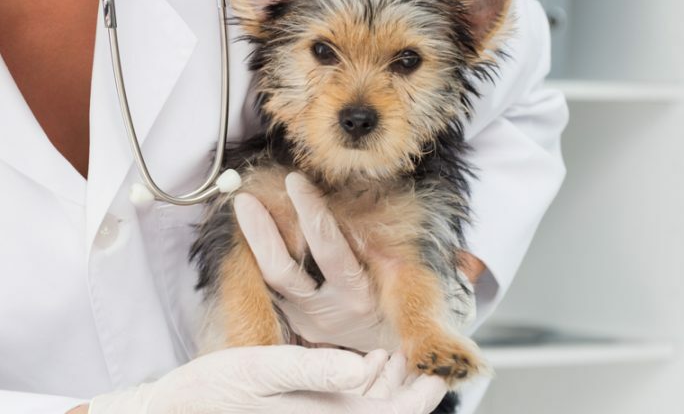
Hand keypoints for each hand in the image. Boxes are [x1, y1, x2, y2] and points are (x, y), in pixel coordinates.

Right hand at [89, 347, 446, 413]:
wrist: (177, 408)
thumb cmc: (214, 390)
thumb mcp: (261, 370)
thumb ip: (314, 370)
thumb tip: (366, 368)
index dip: (424, 390)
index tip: (436, 356)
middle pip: (392, 410)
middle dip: (413, 381)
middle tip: (421, 345)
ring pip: (376, 404)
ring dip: (394, 380)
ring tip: (400, 346)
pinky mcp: (313, 410)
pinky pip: (354, 401)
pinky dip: (369, 380)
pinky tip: (367, 358)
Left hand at [234, 172, 478, 352]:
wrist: (395, 351)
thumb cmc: (401, 303)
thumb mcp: (397, 274)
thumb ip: (379, 244)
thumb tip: (357, 200)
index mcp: (358, 295)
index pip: (329, 248)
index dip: (310, 212)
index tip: (295, 181)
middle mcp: (328, 312)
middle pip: (284, 272)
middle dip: (262, 232)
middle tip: (245, 199)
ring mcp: (308, 322)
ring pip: (272, 282)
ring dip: (255, 244)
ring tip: (244, 208)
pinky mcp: (299, 326)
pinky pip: (275, 290)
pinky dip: (264, 259)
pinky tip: (255, 234)